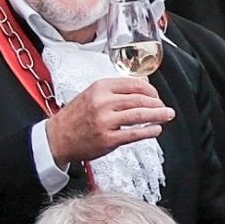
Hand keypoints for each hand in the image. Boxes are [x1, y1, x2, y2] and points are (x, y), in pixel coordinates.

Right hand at [45, 72, 174, 165]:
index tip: (156, 96)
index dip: (151, 90)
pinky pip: (135, 134)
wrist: (57, 138)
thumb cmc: (76, 116)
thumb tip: (142, 86)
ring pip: (140, 115)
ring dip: (158, 115)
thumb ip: (115, 91)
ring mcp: (105, 121)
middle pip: (140, 99)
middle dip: (157, 103)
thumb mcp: (92, 94)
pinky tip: (156, 129)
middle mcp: (103, 102)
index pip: (134, 84)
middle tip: (165, 108)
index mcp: (100, 87)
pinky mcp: (108, 139)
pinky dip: (149, 131)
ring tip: (167, 115)